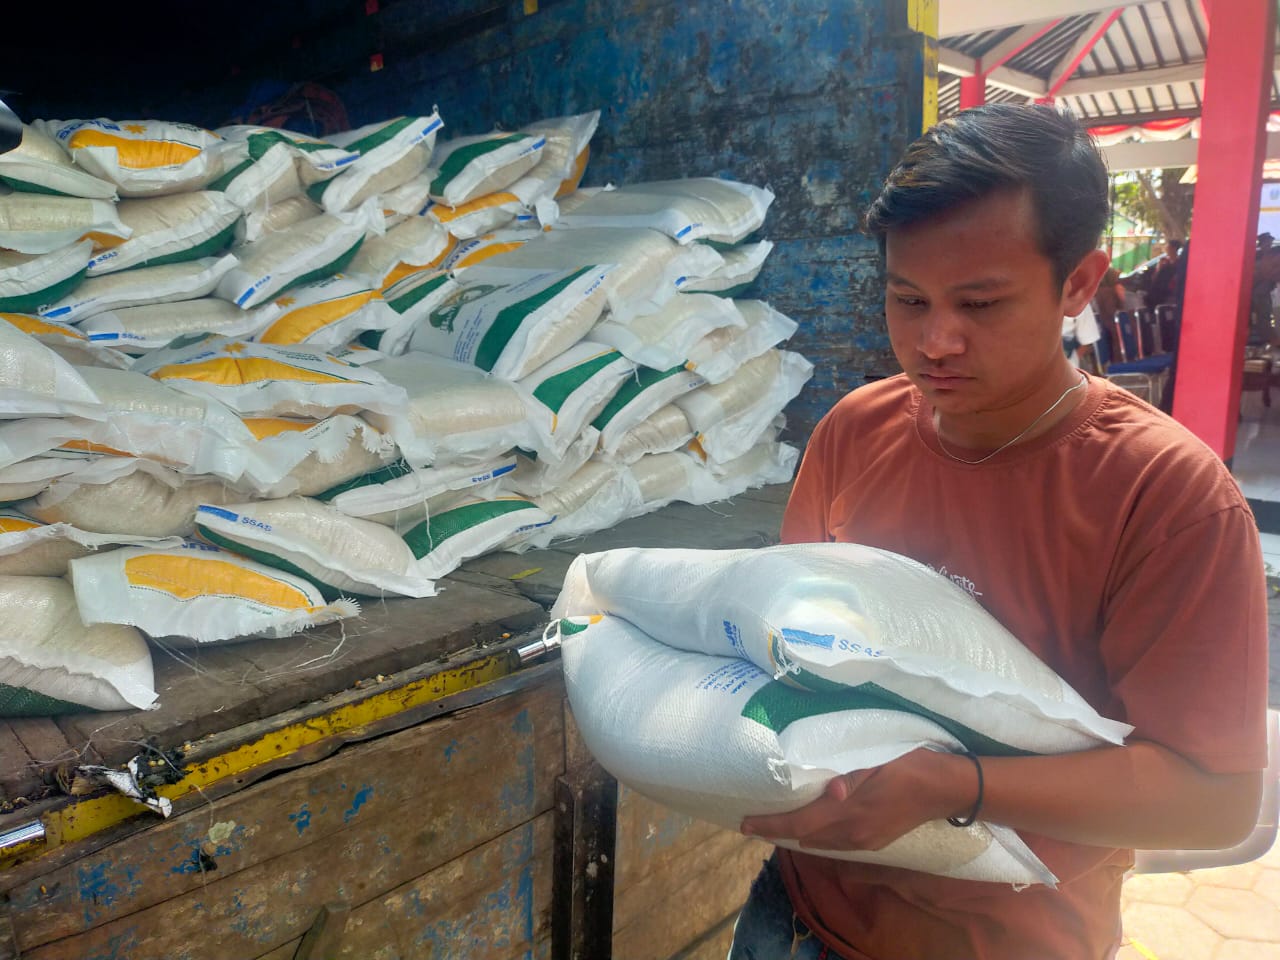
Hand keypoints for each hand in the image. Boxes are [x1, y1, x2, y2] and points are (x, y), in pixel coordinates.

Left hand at [739, 748, 974, 851]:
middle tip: (755, 821)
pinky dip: (817, 836)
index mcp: (851, 814)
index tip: (745, 824)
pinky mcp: (876, 841)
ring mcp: (866, 841)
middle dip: (779, 831)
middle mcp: (854, 834)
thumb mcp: (875, 763)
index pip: (800, 825)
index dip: (771, 826)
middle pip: (806, 838)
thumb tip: (830, 791)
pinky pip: (836, 843)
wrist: (944, 787)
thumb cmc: (908, 764)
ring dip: (797, 835)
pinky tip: (812, 826)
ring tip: (777, 823)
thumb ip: (850, 779)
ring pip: (820, 844)